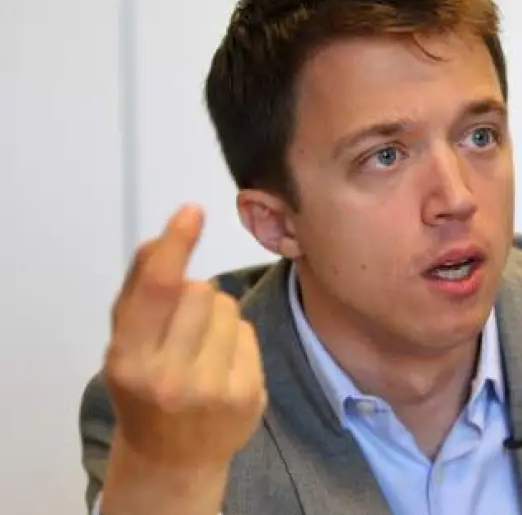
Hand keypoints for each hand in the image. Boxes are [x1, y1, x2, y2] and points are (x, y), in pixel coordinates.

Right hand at [103, 204, 266, 472]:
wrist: (173, 457)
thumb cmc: (144, 387)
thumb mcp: (125, 343)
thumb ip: (138, 290)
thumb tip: (160, 238)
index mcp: (129, 361)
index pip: (157, 291)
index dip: (175, 245)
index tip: (192, 211)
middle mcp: (171, 377)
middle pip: (202, 291)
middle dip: (194, 296)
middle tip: (183, 328)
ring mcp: (214, 390)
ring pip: (230, 307)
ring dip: (218, 316)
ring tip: (202, 349)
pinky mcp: (249, 396)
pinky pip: (250, 333)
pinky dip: (237, 340)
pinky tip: (222, 366)